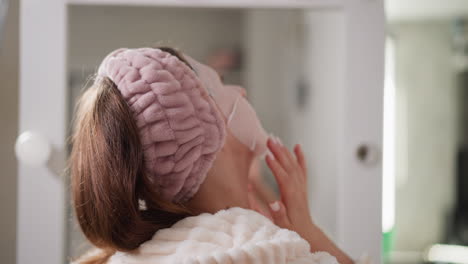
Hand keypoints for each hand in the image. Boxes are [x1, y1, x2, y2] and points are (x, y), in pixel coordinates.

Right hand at [248, 137, 353, 263]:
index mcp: (292, 198)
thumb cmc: (292, 230)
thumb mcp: (283, 226)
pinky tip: (297, 146)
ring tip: (275, 139)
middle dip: (279, 152)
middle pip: (289, 167)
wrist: (307, 232)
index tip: (267, 156)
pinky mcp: (302, 185)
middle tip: (269, 139)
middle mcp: (298, 189)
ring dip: (285, 151)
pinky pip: (302, 168)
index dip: (276, 167)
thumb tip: (274, 202)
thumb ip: (278, 214)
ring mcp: (301, 186)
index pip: (284, 179)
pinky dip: (300, 156)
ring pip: (294, 165)